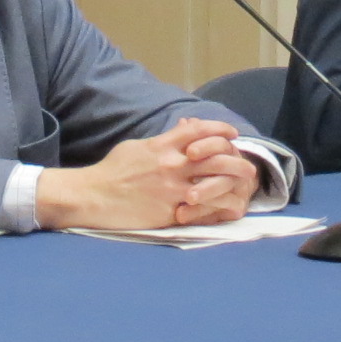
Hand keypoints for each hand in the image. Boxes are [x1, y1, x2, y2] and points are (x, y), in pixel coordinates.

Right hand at [36, 118, 259, 229]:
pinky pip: (202, 210)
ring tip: (245, 187)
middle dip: (236, 159)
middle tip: (249, 165)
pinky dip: (219, 209)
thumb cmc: (111, 172)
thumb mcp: (136, 147)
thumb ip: (162, 140)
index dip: (219, 129)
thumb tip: (180, 131)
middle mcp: (171, 165)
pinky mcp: (169, 212)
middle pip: (214, 156)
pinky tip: (230, 209)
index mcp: (161, 146)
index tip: (233, 134)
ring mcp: (172, 189)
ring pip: (214, 183)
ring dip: (233, 184)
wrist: (92, 198)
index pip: (198, 131)